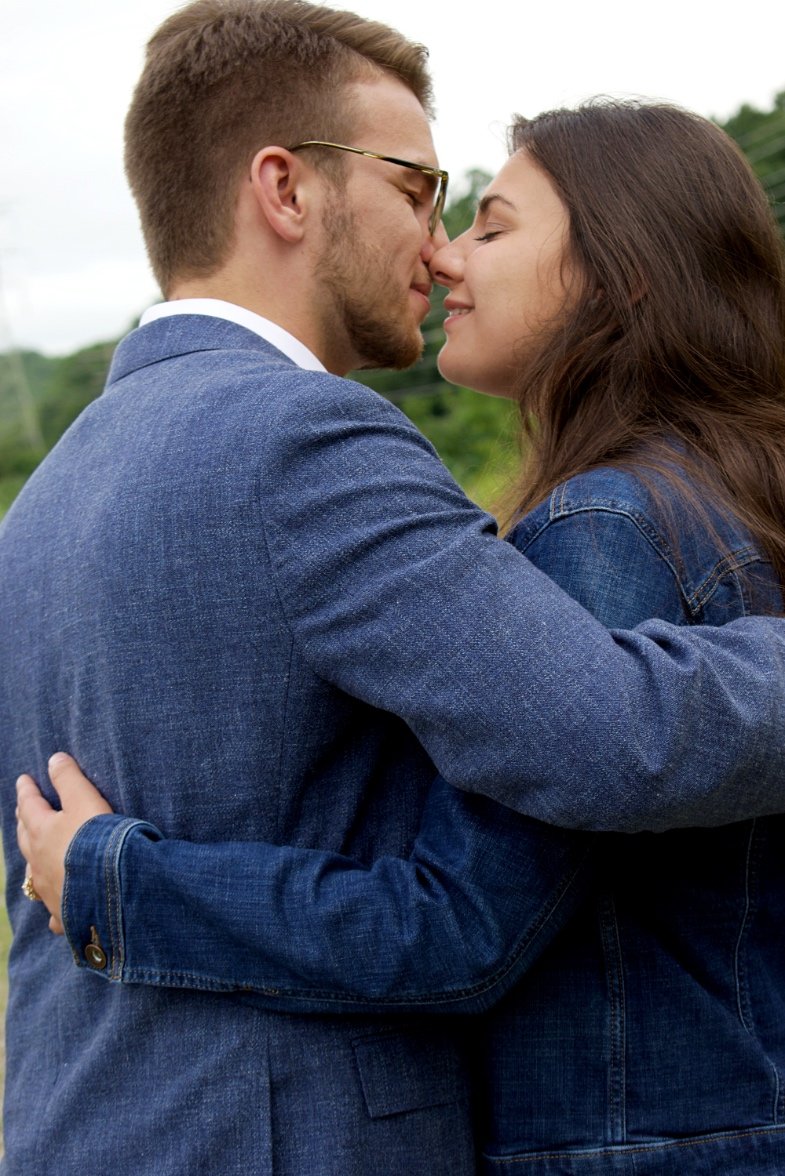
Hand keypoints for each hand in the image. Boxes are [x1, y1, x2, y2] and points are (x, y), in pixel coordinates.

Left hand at [16, 753, 112, 933]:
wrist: (108, 886)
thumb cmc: (97, 839)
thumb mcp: (84, 800)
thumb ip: (69, 779)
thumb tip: (54, 758)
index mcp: (42, 831)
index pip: (29, 805)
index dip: (27, 791)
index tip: (22, 780)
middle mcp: (38, 861)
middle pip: (26, 838)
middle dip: (24, 822)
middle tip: (22, 812)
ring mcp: (48, 888)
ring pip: (33, 874)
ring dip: (32, 862)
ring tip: (32, 858)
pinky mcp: (63, 912)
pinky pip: (53, 911)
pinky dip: (53, 908)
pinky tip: (53, 915)